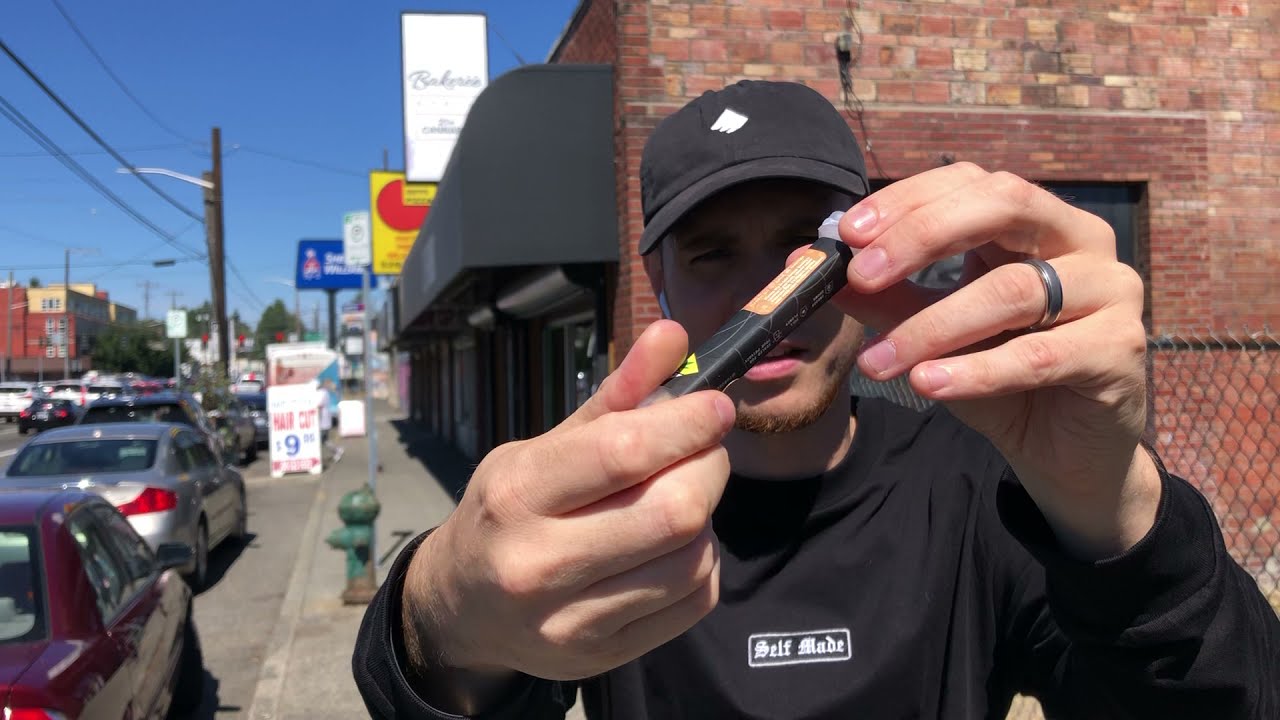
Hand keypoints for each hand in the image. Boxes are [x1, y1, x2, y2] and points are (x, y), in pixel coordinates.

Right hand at [402, 321, 734, 683]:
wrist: (462, 609)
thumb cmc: (509, 512)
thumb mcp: (541, 447)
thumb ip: (614, 397)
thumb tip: (674, 336)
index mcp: (516, 495)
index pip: (623, 452)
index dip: (686, 423)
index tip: (716, 407)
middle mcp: (537, 564)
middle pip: (673, 511)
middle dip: (708, 467)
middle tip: (705, 450)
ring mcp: (571, 621)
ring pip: (692, 559)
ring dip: (707, 517)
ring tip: (682, 496)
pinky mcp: (604, 656)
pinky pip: (695, 601)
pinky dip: (703, 562)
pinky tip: (676, 545)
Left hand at [831, 162, 1158, 556]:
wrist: (1065, 455)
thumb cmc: (1002, 381)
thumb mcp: (932, 334)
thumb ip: (884, 297)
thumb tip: (814, 265)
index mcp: (1036, 223)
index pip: (971, 182)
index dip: (909, 201)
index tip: (849, 233)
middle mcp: (1082, 241)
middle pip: (1004, 205)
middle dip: (922, 235)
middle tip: (862, 274)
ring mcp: (1113, 290)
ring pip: (1012, 291)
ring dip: (933, 326)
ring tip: (878, 362)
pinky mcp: (1122, 350)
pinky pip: (1041, 355)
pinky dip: (977, 371)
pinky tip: (929, 384)